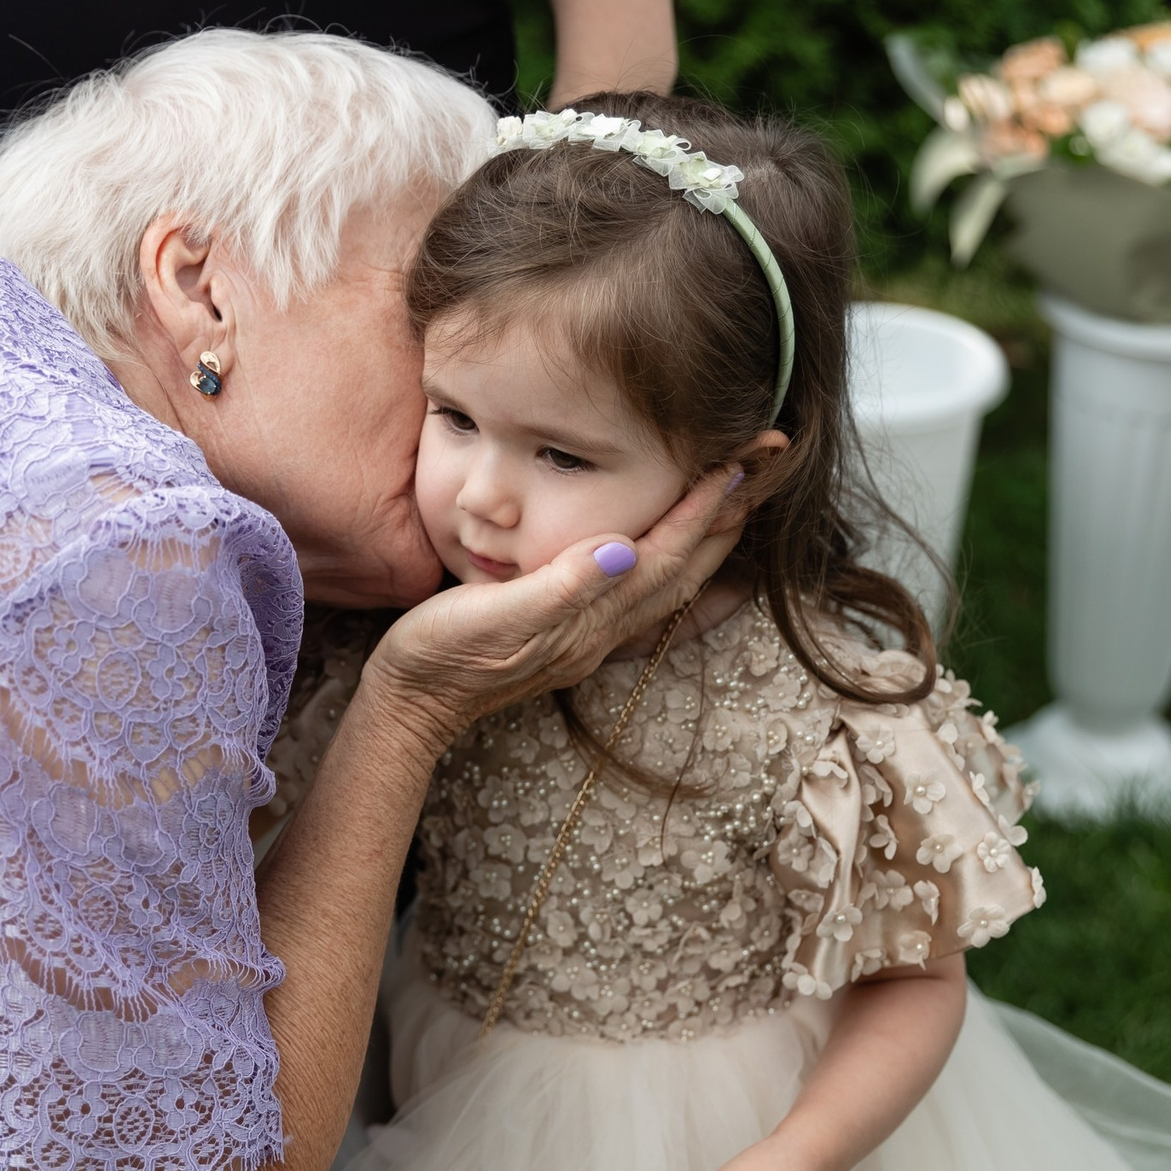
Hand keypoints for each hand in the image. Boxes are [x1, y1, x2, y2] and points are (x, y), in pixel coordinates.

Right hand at [362, 465, 740, 755]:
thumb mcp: (489, 616)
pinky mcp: (571, 639)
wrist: (408, 708)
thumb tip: (623, 551)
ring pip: (668, 588)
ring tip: (736, 505)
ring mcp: (588, 639)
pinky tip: (683, 570)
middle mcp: (599, 633)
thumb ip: (558, 586)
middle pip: (681, 573)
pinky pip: (645, 608)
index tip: (735, 462)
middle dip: (723, 521)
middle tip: (762, 469)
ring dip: (707, 545)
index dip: (699, 509)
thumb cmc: (438, 657)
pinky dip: (678, 581)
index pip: (660, 555)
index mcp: (585, 620)